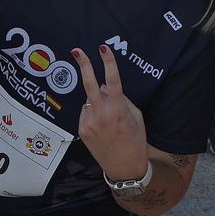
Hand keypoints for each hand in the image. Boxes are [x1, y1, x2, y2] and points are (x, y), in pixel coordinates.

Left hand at [74, 43, 148, 180]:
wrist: (124, 167)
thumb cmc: (135, 140)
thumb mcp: (136, 117)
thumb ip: (122, 100)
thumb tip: (104, 87)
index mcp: (118, 110)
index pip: (112, 81)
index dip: (108, 62)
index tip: (103, 47)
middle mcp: (101, 114)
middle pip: (89, 84)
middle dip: (84, 65)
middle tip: (77, 50)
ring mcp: (88, 123)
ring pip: (89, 100)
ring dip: (96, 101)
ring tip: (108, 119)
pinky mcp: (81, 130)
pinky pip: (85, 112)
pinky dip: (92, 112)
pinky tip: (101, 126)